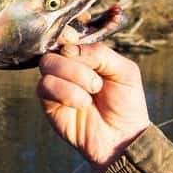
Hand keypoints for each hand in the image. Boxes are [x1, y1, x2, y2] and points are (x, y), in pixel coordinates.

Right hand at [37, 41, 150, 168]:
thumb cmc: (126, 103)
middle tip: (96, 82)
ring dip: (74, 77)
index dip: (69, 36)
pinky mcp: (48, 102)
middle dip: (77, 64)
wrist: (122, 137)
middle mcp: (67, 66)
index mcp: (85, 55)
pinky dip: (67, 93)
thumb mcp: (125, 70)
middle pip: (54, 49)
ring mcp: (56, 83)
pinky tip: (82, 104)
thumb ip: (100, 52)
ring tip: (92, 93)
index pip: (67, 35)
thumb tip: (68, 48)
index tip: (79, 44)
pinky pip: (46, 86)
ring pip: (47, 64)